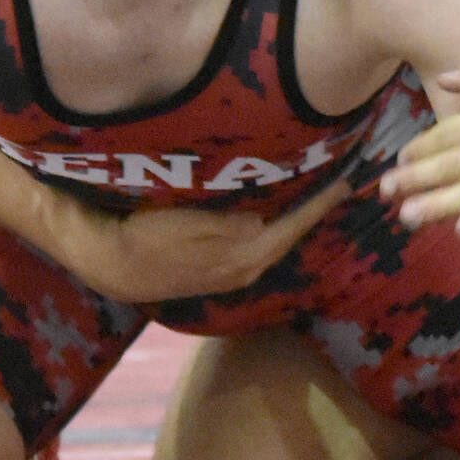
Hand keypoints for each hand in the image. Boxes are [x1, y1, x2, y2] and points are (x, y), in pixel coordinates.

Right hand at [63, 172, 351, 301]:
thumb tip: (262, 220)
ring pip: (273, 246)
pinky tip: (272, 219)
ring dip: (292, 224)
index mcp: (241, 256)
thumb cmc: (149, 235)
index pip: (291, 227)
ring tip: (310, 200)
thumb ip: (227, 226)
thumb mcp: (187, 224)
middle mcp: (243, 270)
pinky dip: (272, 233)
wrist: (114, 263)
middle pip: (287, 238)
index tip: (345, 184)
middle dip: (311, 214)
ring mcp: (230, 275)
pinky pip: (257, 250)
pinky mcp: (217, 274)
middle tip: (335, 188)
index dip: (318, 206)